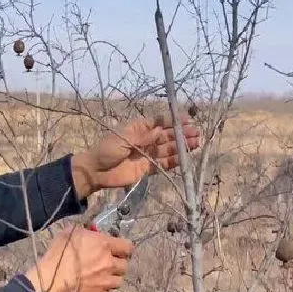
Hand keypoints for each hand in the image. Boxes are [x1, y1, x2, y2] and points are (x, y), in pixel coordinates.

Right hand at [25, 225, 133, 291]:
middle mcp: (109, 263)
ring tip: (104, 277)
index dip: (125, 248)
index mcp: (105, 245)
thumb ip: (85, 231)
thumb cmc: (59, 252)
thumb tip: (91, 231)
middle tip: (110, 264)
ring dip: (113, 279)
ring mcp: (105, 281)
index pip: (128, 246)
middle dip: (119, 264)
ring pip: (119, 281)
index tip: (120, 250)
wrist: (51, 278)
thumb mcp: (71, 232)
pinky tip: (95, 289)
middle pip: (125, 265)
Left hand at [71, 113, 199, 197]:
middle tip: (196, 133)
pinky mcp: (148, 169)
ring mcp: (148, 154)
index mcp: (139, 128)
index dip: (173, 121)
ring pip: (168, 149)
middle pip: (167, 136)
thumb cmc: (107, 149)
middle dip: (181, 134)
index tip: (187, 120)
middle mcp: (146, 140)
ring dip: (181, 147)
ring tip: (196, 144)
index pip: (160, 122)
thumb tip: (162, 130)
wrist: (96, 172)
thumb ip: (144, 136)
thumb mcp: (124, 139)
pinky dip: (174, 161)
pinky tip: (185, 158)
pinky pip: (164, 164)